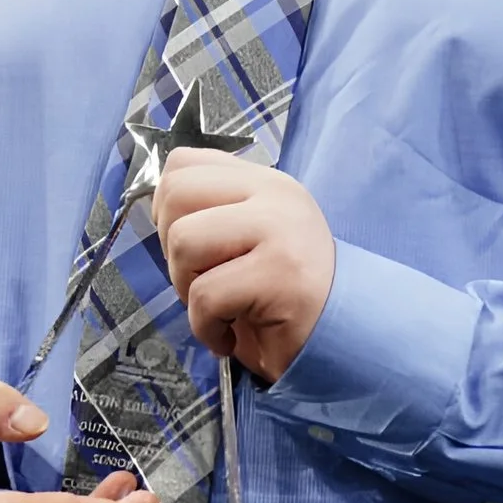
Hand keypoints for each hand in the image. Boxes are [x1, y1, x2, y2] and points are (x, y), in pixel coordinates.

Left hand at [152, 147, 335, 383]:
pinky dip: (205, 327)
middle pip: (176, 194)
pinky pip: (205, 295)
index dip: (166, 206)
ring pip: (184, 241)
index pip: (184, 162)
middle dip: (172, 249)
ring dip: (186, 288)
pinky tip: (228, 335)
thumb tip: (158, 207)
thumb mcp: (252, 238)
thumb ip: (216, 212)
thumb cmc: (284, 297)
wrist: (344, 340)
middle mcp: (275, 195)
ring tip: (217, 308)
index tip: (187, 244)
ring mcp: (280, 230)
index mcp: (264, 182)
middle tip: (201, 280)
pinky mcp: (280, 274)